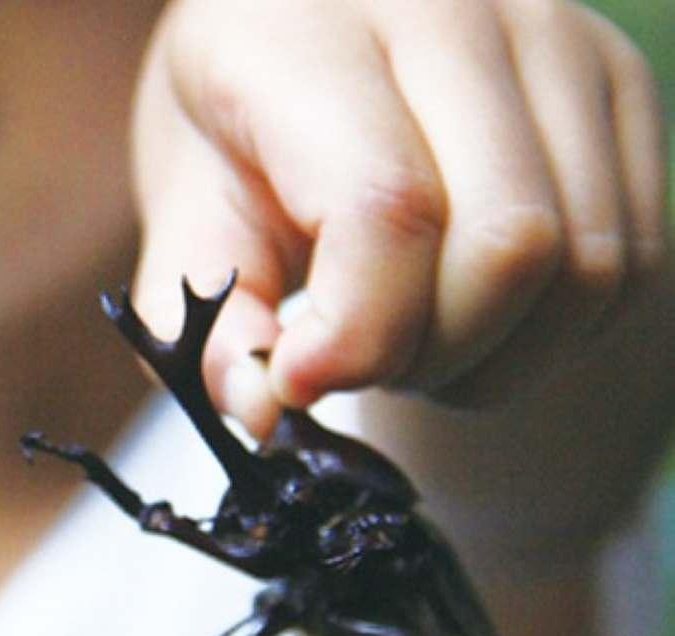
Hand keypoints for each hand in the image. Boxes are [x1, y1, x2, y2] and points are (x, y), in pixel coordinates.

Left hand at [131, 0, 667, 438]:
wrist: (304, 24)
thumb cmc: (236, 121)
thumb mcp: (189, 212)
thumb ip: (209, 320)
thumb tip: (259, 412)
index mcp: (314, 36)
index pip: (388, 209)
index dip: (357, 335)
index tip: (300, 381)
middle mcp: (458, 11)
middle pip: (511, 247)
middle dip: (432, 356)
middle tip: (359, 357)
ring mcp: (560, 41)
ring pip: (589, 265)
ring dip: (498, 355)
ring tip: (413, 337)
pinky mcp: (619, 85)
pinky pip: (633, 259)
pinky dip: (556, 333)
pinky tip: (476, 320)